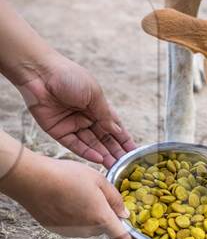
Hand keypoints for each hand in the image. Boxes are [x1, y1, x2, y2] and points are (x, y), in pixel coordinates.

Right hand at [13, 154, 152, 238]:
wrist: (33, 180)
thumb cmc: (67, 176)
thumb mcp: (98, 180)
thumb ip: (115, 199)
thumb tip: (125, 215)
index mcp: (101, 218)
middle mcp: (87, 230)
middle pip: (104, 226)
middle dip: (103, 215)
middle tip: (92, 193)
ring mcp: (71, 232)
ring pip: (88, 224)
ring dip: (87, 213)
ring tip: (75, 192)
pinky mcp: (57, 230)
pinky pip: (73, 224)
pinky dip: (73, 214)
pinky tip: (63, 198)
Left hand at [18, 54, 134, 168]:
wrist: (40, 73)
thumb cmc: (69, 77)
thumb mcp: (94, 94)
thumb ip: (105, 115)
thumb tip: (118, 130)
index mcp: (97, 106)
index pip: (113, 126)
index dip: (123, 139)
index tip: (133, 152)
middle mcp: (85, 117)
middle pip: (103, 138)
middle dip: (114, 150)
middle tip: (125, 164)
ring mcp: (72, 125)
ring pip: (91, 144)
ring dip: (103, 154)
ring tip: (114, 165)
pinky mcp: (58, 131)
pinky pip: (75, 145)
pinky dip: (87, 152)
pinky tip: (98, 158)